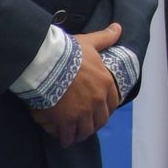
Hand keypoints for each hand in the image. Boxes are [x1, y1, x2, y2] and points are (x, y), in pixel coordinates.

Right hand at [32, 23, 122, 146]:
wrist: (48, 63)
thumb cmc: (70, 52)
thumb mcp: (90, 43)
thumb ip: (105, 38)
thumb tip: (118, 27)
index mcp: (106, 84)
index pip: (113, 103)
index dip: (107, 108)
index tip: (101, 110)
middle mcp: (97, 101)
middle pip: (100, 120)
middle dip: (94, 123)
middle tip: (87, 125)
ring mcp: (82, 113)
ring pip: (86, 130)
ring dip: (82, 133)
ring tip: (76, 135)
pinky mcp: (66, 121)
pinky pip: (68, 135)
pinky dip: (67, 138)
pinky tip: (64, 139)